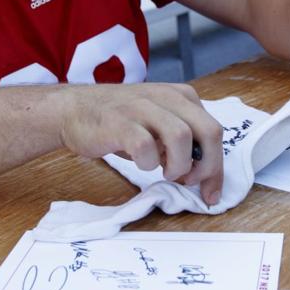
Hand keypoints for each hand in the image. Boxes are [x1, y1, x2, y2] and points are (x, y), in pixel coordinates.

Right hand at [58, 83, 224, 204]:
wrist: (73, 109)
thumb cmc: (119, 121)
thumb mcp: (158, 123)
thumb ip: (182, 141)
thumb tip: (202, 174)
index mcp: (181, 97)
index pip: (214, 131)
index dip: (216, 167)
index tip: (211, 193)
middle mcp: (167, 97)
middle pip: (209, 132)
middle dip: (207, 166)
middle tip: (188, 182)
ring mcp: (143, 108)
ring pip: (182, 138)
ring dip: (178, 165)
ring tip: (164, 172)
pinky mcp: (120, 123)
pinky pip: (146, 146)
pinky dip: (149, 163)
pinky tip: (142, 163)